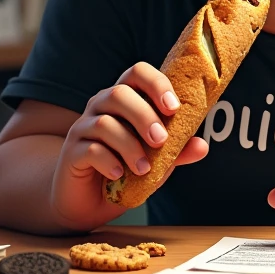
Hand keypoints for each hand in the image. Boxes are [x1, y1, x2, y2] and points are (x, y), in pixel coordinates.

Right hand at [50, 62, 207, 229]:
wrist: (90, 200)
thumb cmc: (127, 169)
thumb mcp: (158, 161)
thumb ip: (177, 151)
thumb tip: (202, 146)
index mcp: (125, 98)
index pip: (138, 73)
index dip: (156, 84)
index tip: (174, 107)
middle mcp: (101, 106)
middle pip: (119, 94)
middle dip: (144, 116)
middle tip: (161, 140)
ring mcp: (83, 127)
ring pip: (104, 122)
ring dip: (129, 145)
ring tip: (145, 168)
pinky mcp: (72, 152)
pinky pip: (90, 149)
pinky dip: (109, 161)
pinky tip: (120, 174)